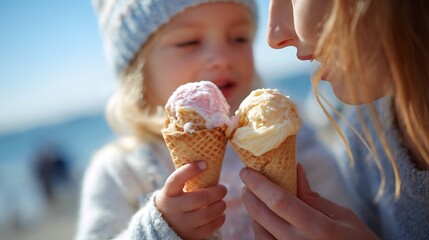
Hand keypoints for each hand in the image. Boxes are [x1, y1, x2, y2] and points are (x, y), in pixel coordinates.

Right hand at [155, 161, 226, 239]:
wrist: (164, 225)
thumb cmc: (176, 200)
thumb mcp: (175, 190)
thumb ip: (187, 180)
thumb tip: (209, 164)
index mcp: (169, 193)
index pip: (176, 179)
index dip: (190, 170)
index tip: (204, 164)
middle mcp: (174, 208)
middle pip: (200, 198)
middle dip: (217, 192)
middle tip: (223, 189)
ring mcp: (182, 223)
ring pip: (207, 214)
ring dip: (220, 206)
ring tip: (222, 202)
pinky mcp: (191, 235)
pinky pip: (210, 227)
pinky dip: (220, 219)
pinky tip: (220, 214)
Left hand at [240, 164, 378, 239]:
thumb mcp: (342, 215)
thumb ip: (313, 196)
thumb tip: (293, 169)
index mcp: (319, 229)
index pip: (280, 202)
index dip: (259, 184)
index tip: (247, 171)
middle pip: (263, 217)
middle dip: (250, 196)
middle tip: (246, 181)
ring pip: (259, 233)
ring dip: (252, 213)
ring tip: (253, 197)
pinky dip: (260, 229)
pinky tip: (262, 218)